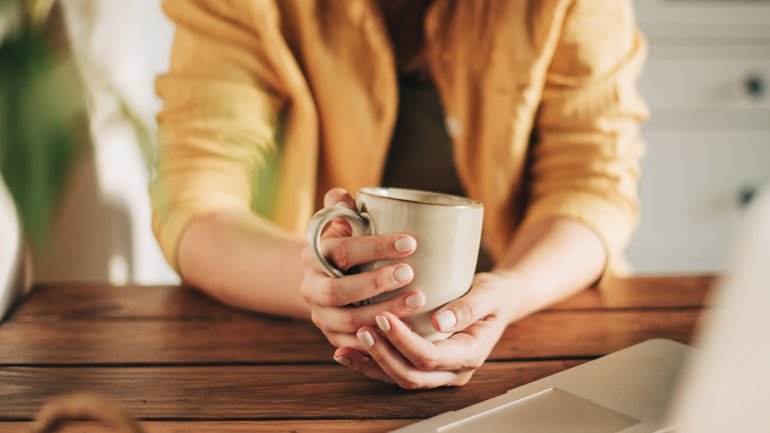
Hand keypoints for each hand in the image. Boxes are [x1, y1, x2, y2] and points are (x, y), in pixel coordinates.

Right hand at [300, 188, 426, 350]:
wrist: (327, 280)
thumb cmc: (346, 246)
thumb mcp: (342, 225)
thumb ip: (343, 209)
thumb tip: (341, 195)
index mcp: (313, 256)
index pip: (341, 251)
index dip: (375, 247)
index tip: (410, 242)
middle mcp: (311, 288)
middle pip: (337, 290)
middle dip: (375, 283)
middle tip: (409, 273)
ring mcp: (321, 316)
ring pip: (349, 321)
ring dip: (384, 312)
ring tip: (418, 300)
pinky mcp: (334, 338)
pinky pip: (354, 345)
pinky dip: (379, 341)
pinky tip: (405, 332)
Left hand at [333, 272, 513, 387]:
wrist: (497, 302)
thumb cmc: (493, 295)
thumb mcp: (488, 294)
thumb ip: (468, 308)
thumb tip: (440, 322)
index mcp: (470, 354)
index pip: (430, 357)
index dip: (404, 341)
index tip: (384, 316)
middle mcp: (453, 370)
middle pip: (411, 375)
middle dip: (383, 355)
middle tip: (362, 328)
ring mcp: (439, 373)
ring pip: (400, 378)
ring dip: (373, 363)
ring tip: (348, 343)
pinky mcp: (425, 366)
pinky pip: (395, 371)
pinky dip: (371, 364)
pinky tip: (349, 351)